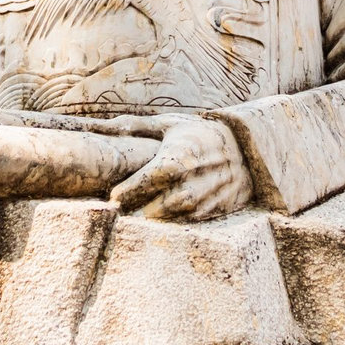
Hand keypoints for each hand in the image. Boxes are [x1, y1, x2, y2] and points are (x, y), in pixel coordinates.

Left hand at [110, 118, 252, 221]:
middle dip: (140, 209)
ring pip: (178, 214)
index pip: (152, 177)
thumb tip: (98, 126)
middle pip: (162, 203)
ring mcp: (209, 195)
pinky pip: (192, 220)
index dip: (131, 190)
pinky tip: (162, 217)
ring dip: (157, 217)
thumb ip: (134, 127)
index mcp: (182, 154)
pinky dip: (176, 220)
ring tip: (138, 216)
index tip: (114, 197)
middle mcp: (197, 177)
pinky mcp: (217, 208)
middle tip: (121, 211)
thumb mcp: (169, 124)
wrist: (246, 145)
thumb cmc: (198, 132)